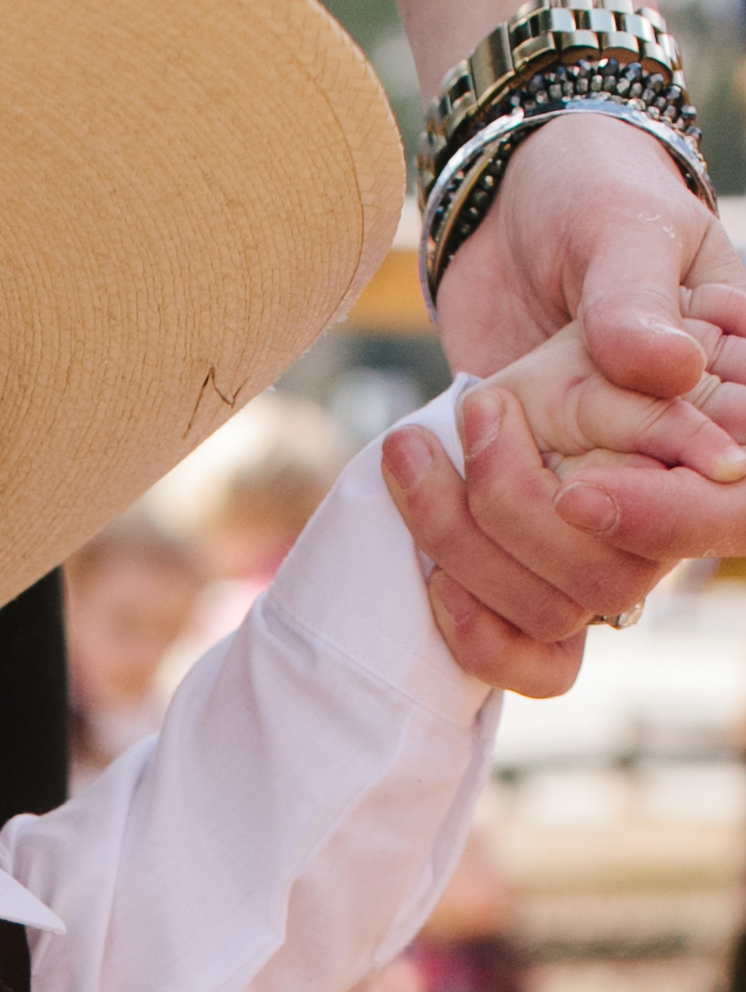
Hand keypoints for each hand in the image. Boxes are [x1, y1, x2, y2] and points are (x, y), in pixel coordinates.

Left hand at [383, 113, 745, 695]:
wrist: (516, 225)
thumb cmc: (591, 205)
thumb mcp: (622, 224)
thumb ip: (637, 294)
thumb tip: (670, 366)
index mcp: (730, 413)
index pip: (732, 512)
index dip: (662, 522)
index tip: (579, 491)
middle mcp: (675, 490)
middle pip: (623, 574)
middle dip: (527, 514)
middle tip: (477, 413)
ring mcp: (608, 532)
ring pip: (562, 609)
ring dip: (472, 549)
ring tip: (412, 450)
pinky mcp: (541, 557)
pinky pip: (533, 650)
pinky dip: (476, 632)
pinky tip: (428, 569)